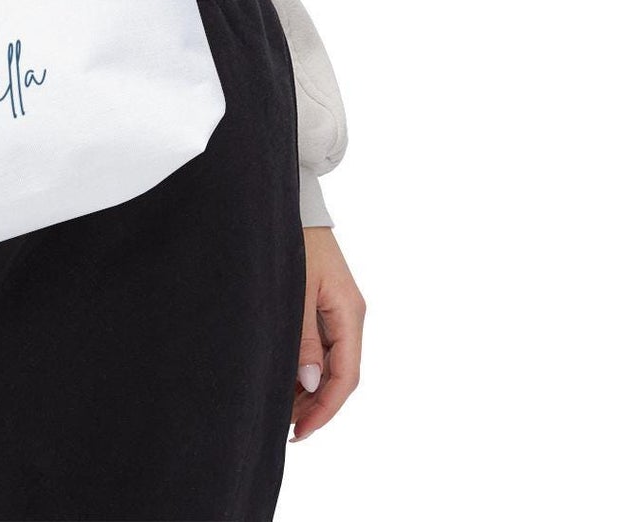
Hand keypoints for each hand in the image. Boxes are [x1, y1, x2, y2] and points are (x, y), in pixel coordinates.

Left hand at [291, 226, 364, 440]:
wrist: (292, 200)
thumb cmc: (294, 240)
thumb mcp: (296, 289)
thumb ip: (304, 337)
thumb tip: (310, 382)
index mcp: (350, 313)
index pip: (346, 376)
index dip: (324, 408)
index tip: (301, 432)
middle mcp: (350, 314)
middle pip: (340, 374)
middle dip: (315, 404)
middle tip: (285, 426)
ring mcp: (339, 308)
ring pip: (330, 361)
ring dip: (310, 387)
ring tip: (282, 408)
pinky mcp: (325, 301)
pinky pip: (322, 344)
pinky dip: (306, 365)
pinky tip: (286, 376)